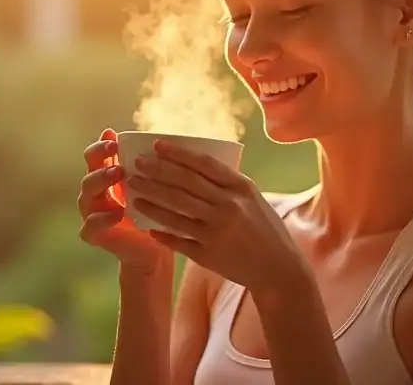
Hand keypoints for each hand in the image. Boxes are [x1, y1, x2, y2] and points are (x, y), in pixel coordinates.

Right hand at [78, 129, 170, 272]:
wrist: (154, 249)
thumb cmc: (156, 212)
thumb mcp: (156, 187)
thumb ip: (155, 167)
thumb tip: (174, 139)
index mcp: (107, 177)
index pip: (97, 154)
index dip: (102, 144)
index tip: (114, 136)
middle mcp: (96, 192)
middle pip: (89, 170)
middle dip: (100, 157)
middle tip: (115, 150)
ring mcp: (91, 213)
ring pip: (86, 194)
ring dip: (101, 180)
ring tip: (118, 173)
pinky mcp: (94, 234)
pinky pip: (91, 225)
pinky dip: (104, 218)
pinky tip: (119, 212)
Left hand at [128, 139, 307, 290]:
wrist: (278, 268)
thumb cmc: (265, 229)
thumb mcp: (253, 198)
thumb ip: (227, 184)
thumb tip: (192, 166)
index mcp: (240, 188)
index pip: (203, 164)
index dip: (178, 154)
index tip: (157, 145)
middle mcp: (228, 207)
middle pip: (184, 184)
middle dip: (156, 172)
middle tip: (136, 164)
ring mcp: (216, 231)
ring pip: (175, 211)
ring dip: (151, 199)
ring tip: (134, 191)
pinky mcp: (208, 255)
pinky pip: (178, 239)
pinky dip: (161, 232)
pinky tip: (147, 226)